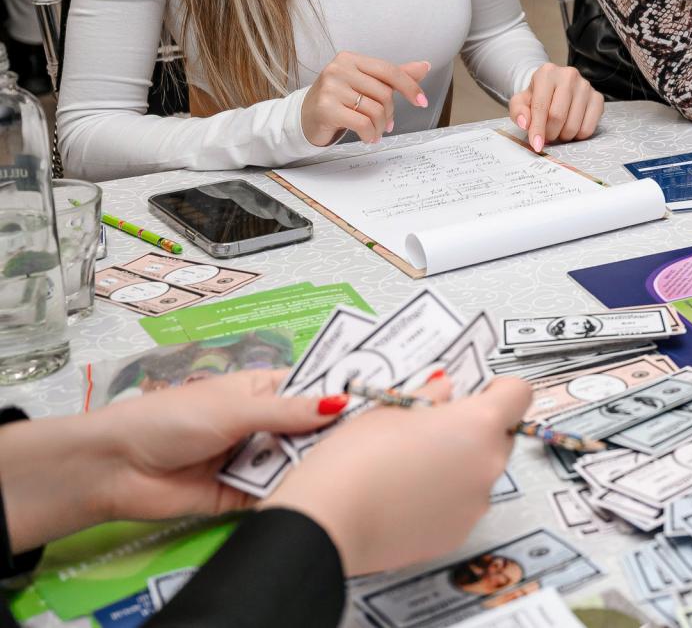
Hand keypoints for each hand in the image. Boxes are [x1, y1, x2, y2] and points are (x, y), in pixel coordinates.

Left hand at [0, 369, 348, 550]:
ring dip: (316, 463)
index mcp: (260, 391)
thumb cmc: (171, 419)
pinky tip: (320, 490)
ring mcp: (252, 459)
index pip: (312, 387)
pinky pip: (277, 493)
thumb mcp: (235, 407)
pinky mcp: (242, 496)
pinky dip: (294, 492)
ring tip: (354, 463)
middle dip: (336, 431)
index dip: (343, 390)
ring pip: (298, 461)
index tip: (382, 392)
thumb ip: (289, 411)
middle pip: (311, 428)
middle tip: (378, 435)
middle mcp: (261, 424)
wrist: (116, 469)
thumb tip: (341, 402)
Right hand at [272, 376, 531, 576]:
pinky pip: (462, 506)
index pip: (519, 395)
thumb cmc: (355, 459)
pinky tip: (406, 497)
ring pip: (480, 473)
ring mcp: (476, 503)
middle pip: (500, 436)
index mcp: (478, 424)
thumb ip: (429, 396)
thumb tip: (444, 390)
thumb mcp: (389, 410)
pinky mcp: (457, 534)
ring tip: (411, 468)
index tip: (478, 392)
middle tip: (433, 430)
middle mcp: (488, 464)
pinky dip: (445, 499)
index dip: (499, 390)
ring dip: (459, 466)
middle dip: (476, 430)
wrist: (328, 523)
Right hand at [300, 52, 430, 147]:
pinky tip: (368, 137)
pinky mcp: (326, 108)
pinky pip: (362, 123)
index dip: (410, 87)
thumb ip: (394, 76)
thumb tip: (424, 66)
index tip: (422, 102)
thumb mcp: (366, 83)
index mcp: (351, 59)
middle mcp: (338, 69)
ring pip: (375, 109)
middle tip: (386, 123)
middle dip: (390, 113)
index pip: (389, 71)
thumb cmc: (338, 99)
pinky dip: (370, 134)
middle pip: (384, 93)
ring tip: (375, 131)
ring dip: (380, 126)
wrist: (305, 117)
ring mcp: (330, 88)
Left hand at [509, 63, 603, 152]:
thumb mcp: (521, 101)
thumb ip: (518, 111)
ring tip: (558, 130)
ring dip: (563, 136)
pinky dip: (578, 135)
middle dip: (550, 133)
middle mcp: (569, 76)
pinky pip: (588, 128)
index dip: (537, 129)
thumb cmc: (537, 96)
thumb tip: (525, 123)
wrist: (555, 87)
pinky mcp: (598, 98)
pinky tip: (571, 128)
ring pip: (573, 125)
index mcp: (547, 73)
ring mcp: (586, 86)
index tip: (536, 145)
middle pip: (558, 117)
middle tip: (546, 136)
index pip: (541, 106)